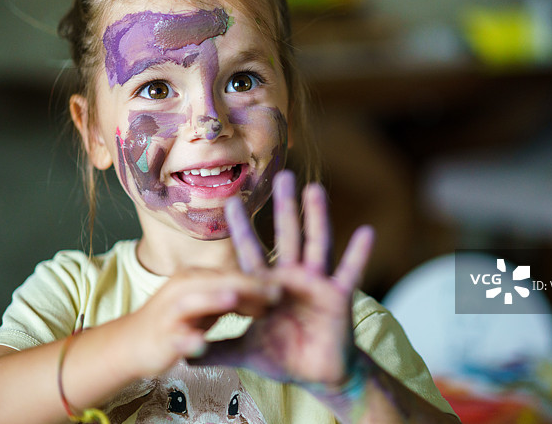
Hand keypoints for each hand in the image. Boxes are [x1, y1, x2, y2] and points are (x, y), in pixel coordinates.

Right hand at [126, 267, 279, 377]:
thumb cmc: (177, 320)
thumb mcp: (206, 304)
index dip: (258, 280)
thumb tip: (266, 293)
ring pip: (193, 302)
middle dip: (247, 287)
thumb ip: (233, 298)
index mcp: (196, 279)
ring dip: (213, 300)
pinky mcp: (161, 336)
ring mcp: (170, 311)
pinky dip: (188, 340)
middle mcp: (182, 288)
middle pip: (218, 282)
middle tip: (276, 293)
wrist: (132, 343)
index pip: (231, 275)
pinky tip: (200, 345)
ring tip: (234, 300)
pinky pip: (175, 337)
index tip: (284, 287)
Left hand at [194, 170, 373, 386]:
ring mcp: (317, 284)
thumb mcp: (246, 353)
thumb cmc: (283, 357)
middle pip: (288, 235)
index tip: (230, 201)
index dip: (241, 228)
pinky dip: (359, 253)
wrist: (319, 376)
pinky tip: (367, 232)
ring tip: (315, 189)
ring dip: (316, 217)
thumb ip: (217, 350)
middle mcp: (293, 277)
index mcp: (268, 285)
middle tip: (282, 175)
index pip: (251, 251)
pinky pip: (350, 272)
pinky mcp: (339, 297)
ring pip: (317, 244)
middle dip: (284, 206)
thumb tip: (183, 355)